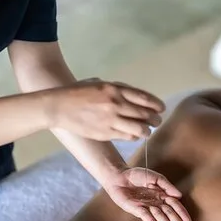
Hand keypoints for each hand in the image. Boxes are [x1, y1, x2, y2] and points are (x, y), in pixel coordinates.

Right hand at [46, 79, 164, 140]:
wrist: (59, 106)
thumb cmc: (79, 92)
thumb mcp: (101, 84)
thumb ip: (119, 90)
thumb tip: (138, 99)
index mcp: (115, 89)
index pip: (145, 98)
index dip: (157, 105)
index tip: (161, 108)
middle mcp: (116, 104)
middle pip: (145, 115)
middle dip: (155, 119)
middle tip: (157, 121)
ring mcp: (111, 120)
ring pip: (140, 129)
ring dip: (147, 130)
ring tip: (147, 130)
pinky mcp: (105, 133)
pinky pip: (128, 137)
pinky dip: (134, 136)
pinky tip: (133, 134)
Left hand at [105, 167, 192, 220]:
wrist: (120, 176)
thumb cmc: (138, 175)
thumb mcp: (155, 177)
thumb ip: (166, 185)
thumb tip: (179, 195)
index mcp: (162, 195)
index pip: (175, 206)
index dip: (182, 214)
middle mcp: (156, 203)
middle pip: (169, 214)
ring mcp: (147, 207)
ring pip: (160, 218)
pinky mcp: (137, 209)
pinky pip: (146, 217)